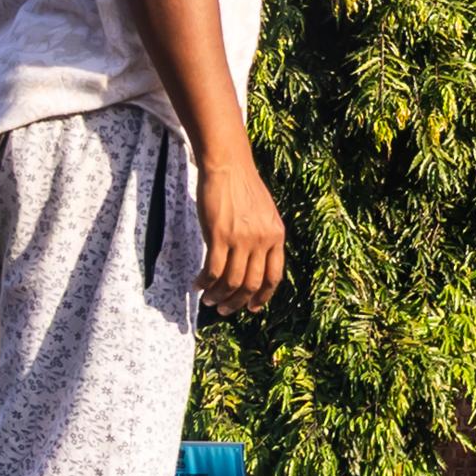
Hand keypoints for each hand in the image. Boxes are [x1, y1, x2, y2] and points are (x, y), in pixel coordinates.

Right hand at [199, 152, 287, 314]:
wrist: (228, 165)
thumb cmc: (244, 186)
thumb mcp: (266, 213)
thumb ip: (265, 236)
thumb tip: (257, 262)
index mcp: (276, 236)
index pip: (274, 277)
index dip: (262, 297)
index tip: (251, 307)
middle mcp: (262, 240)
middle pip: (251, 284)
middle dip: (237, 303)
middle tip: (224, 310)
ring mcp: (241, 239)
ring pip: (231, 282)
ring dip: (218, 296)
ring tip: (209, 300)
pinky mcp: (219, 236)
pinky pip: (213, 270)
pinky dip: (205, 283)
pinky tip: (198, 285)